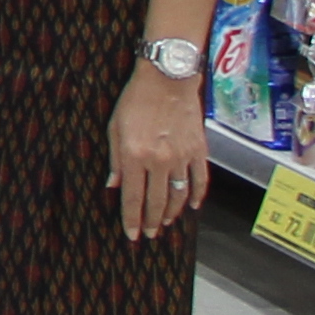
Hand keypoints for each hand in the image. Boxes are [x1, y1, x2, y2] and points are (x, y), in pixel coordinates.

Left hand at [110, 64, 208, 240]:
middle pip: (156, 201)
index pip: (133, 197)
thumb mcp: (114, 127)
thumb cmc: (135, 100)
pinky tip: (192, 206)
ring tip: (165, 223)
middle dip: (151, 222)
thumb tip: (114, 186)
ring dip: (172, 213)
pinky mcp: (199, 151)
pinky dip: (197, 195)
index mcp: (135, 156)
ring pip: (179, 195)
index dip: (131, 219)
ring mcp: (182, 157)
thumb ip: (115, 159)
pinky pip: (199, 180)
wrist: (168, 79)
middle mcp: (159, 161)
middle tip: (149, 234)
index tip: (131, 235)